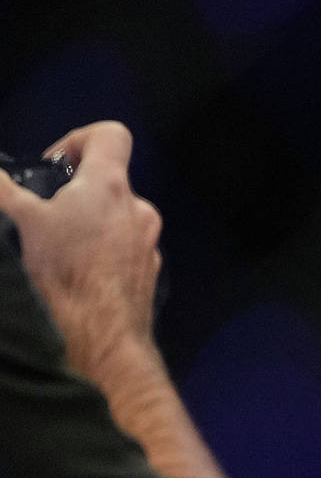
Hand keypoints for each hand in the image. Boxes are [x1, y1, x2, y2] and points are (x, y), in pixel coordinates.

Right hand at [0, 122, 163, 380]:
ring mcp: (148, 245)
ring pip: (114, 221)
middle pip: (108, 183)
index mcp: (111, 186)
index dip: (78, 140)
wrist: (101, 342)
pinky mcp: (148, 276)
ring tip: (52, 250)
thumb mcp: (19, 222)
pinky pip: (121, 253)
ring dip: (86, 226)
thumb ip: (4, 190)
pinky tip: (73, 276)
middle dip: (74, 194)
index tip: (53, 166)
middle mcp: (139, 210)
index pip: (110, 135)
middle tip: (41, 216)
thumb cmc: (61, 273)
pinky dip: (99, 255)